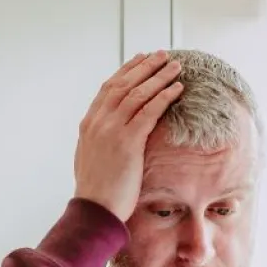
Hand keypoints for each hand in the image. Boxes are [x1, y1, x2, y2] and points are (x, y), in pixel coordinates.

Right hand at [73, 50, 183, 221]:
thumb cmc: (96, 193)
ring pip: (138, 93)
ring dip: (158, 76)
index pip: (108, 88)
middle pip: (124, 84)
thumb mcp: (91, 160)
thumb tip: (109, 138)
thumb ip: (99, 142)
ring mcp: (112, 130)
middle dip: (145, 67)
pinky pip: (149, 111)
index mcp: (89, 124)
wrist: (94, 210)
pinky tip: (176, 89)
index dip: (126, 71)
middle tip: (162, 55)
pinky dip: (164, 96)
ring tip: (174, 66)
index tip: (140, 60)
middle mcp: (99, 122)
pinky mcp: (128, 141)